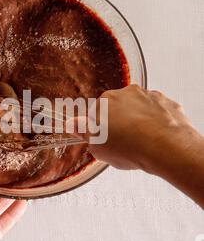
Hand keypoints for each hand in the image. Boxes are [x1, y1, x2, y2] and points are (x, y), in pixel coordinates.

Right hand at [77, 85, 196, 172]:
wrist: (166, 147)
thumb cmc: (130, 147)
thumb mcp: (97, 145)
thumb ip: (84, 132)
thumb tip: (72, 124)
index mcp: (106, 101)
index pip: (98, 113)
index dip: (101, 129)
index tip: (105, 140)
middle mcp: (128, 93)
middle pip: (120, 108)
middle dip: (121, 123)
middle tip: (124, 144)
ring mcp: (150, 96)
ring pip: (141, 109)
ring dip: (140, 122)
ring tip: (143, 144)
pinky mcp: (168, 103)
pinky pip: (160, 113)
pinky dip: (158, 123)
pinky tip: (157, 139)